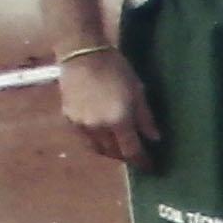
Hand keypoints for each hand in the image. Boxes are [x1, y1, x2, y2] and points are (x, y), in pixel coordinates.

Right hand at [57, 46, 160, 169]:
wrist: (82, 55)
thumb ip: (145, 118)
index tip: (150, 167)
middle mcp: (98, 127)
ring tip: (120, 149)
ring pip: (97, 149)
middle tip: (136, 156)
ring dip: (110, 152)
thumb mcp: (138, 91)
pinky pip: (84, 139)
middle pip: (113, 153)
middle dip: (126, 157)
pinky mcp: (68, 118)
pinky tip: (103, 137)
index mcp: (118, 120)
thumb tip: (154, 138)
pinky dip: (96, 143)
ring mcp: (81, 124)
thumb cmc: (116, 69)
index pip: (132, 150)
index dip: (142, 161)